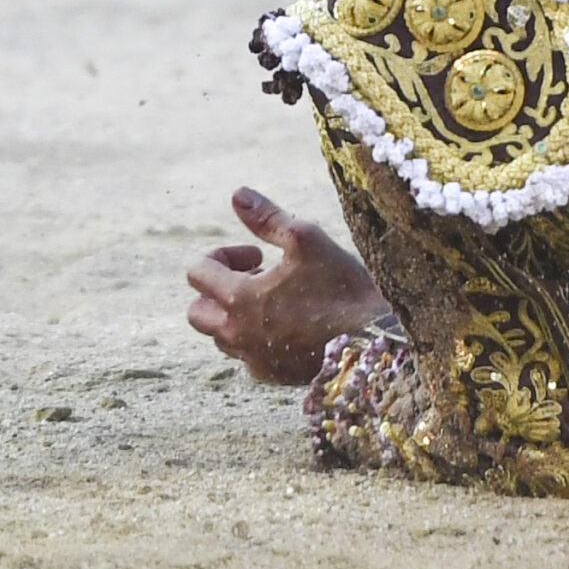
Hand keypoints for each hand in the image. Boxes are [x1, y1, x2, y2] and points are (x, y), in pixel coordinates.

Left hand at [185, 188, 387, 384]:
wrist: (371, 340)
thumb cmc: (340, 286)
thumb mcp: (306, 239)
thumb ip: (267, 219)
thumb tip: (238, 195)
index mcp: (237, 297)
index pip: (198, 272)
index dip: (223, 255)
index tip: (257, 255)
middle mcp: (234, 332)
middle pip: (197, 310)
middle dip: (219, 289)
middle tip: (259, 278)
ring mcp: (250, 357)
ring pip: (219, 335)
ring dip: (236, 314)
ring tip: (278, 299)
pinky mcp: (269, 374)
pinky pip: (246, 354)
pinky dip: (256, 337)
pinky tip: (291, 325)